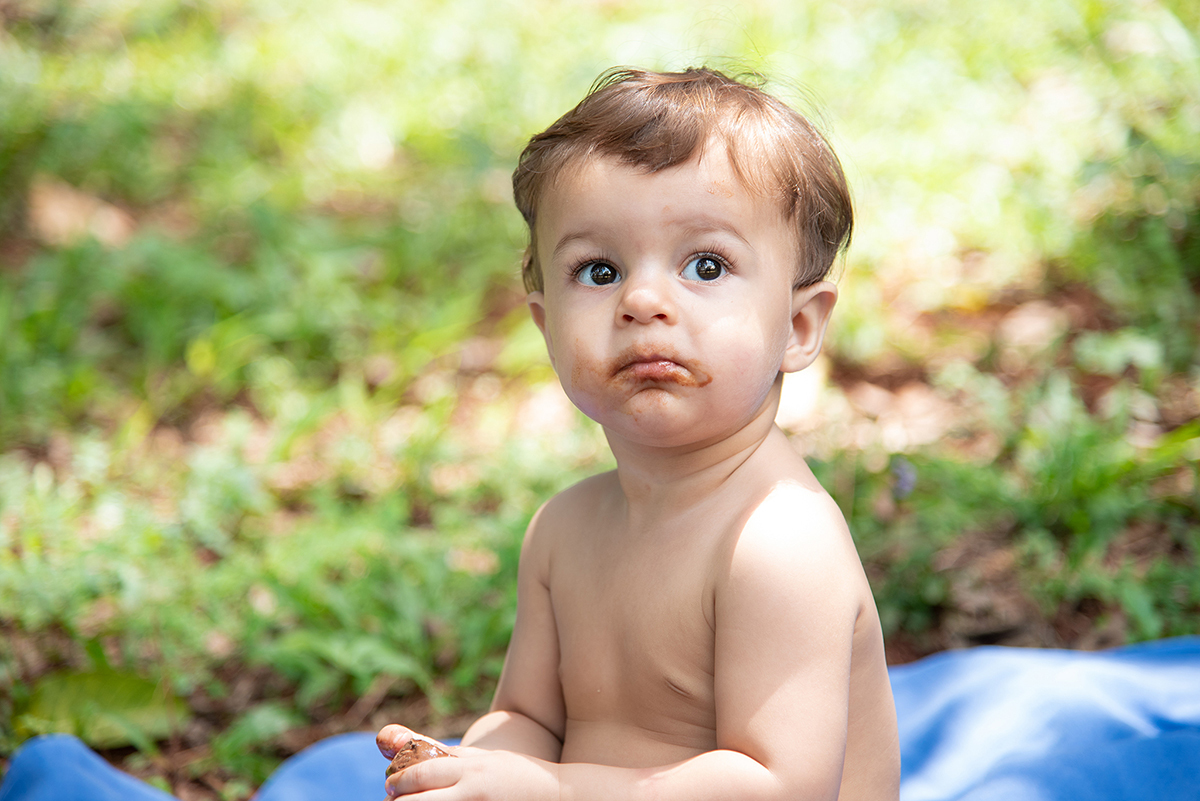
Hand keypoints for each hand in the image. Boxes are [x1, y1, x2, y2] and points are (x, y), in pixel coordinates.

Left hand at [377, 726, 558, 800]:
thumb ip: (446, 754)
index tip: (390, 786)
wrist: (557, 793)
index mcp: (471, 768)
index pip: (423, 773)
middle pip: (423, 799)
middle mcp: (473, 790)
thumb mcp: (481, 758)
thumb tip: (407, 742)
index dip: (400, 782)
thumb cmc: (514, 773)